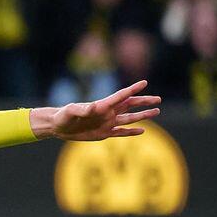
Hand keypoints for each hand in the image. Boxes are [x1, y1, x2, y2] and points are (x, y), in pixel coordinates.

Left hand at [31, 81, 161, 141]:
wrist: (58, 127)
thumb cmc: (63, 115)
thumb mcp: (71, 111)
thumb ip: (82, 109)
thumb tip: (94, 107)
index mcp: (102, 105)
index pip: (121, 96)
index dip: (133, 89)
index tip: (145, 83)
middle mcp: (108, 113)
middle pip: (130, 106)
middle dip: (144, 102)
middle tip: (158, 99)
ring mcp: (107, 123)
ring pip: (130, 118)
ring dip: (143, 115)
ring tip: (156, 111)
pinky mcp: (104, 133)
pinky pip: (121, 133)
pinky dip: (132, 132)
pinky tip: (143, 130)